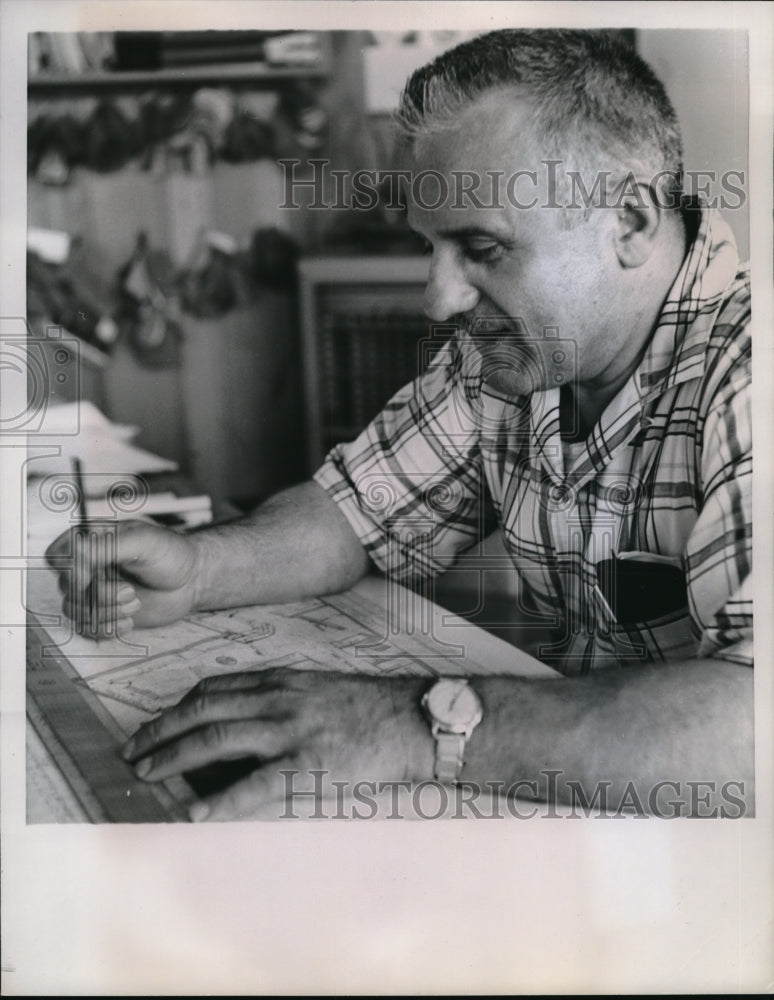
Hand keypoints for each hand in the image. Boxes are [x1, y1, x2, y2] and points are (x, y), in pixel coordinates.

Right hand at [45, 519, 200, 635]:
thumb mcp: (144, 542)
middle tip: (131, 591)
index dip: (71, 572)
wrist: (191, 582)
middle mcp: (86, 566)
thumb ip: (107, 546)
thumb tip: (75, 551)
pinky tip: (130, 621)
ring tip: (135, 604)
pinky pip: (86, 629)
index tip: (93, 577)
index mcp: (91, 540)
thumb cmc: (171, 554)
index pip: (58, 557)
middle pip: (67, 589)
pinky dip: (108, 629)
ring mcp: (93, 591)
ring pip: (75, 612)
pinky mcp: (102, 613)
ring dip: (107, 613)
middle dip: (100, 595)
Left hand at [121, 668, 434, 820]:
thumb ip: (279, 699)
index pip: (214, 688)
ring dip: (174, 756)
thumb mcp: (317, 690)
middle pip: (205, 710)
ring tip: (147, 773)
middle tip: (134, 749)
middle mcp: (278, 699)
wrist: (412, 719)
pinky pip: (255, 784)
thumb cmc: (369, 707)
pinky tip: (195, 813)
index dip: (179, 707)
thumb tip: (239, 722)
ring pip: (217, 737)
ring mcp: (291, 730)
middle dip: (162, 730)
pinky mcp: (308, 764)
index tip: (158, 723)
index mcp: (281, 680)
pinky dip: (220, 800)